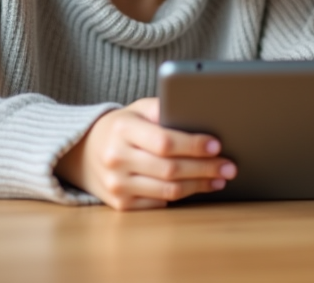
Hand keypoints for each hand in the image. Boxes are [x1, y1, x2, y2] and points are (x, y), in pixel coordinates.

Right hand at [55, 97, 235, 209]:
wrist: (84, 152)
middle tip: (229, 166)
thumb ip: (163, 108)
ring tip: (220, 178)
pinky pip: (159, 202)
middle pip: (170, 169)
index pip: (164, 141)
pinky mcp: (120, 204)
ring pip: (168, 190)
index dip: (193, 145)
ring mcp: (116, 185)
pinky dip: (182, 196)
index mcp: (122, 129)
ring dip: (199, 185)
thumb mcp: (138, 109)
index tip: (216, 145)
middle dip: (205, 168)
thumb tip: (197, 114)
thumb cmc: (122, 127)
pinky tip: (198, 187)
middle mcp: (116, 158)